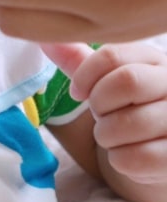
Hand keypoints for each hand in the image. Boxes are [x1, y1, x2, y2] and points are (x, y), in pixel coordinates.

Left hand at [43, 41, 166, 201]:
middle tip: (100, 115)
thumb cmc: (130, 110)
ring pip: (129, 123)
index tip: (77, 92)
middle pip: (126, 82)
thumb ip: (79, 61)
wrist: (160, 153)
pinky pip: (137, 158)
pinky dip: (120, 160)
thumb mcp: (108, 81)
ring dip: (106, 135)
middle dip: (99, 104)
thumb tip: (46, 40)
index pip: (113, 55)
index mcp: (155, 60)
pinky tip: (128, 154)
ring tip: (113, 135)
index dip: (84, 76)